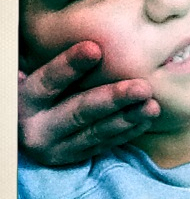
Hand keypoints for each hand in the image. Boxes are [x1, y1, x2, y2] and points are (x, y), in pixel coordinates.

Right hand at [19, 41, 159, 165]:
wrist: (29, 126)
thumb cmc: (44, 89)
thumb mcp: (43, 76)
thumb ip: (64, 64)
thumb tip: (95, 41)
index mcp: (27, 100)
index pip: (49, 81)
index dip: (70, 65)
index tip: (95, 49)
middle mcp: (38, 127)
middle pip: (79, 111)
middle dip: (114, 98)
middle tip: (143, 88)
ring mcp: (57, 146)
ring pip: (97, 131)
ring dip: (128, 118)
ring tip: (153, 106)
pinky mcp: (74, 157)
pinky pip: (105, 144)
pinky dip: (128, 131)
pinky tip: (146, 118)